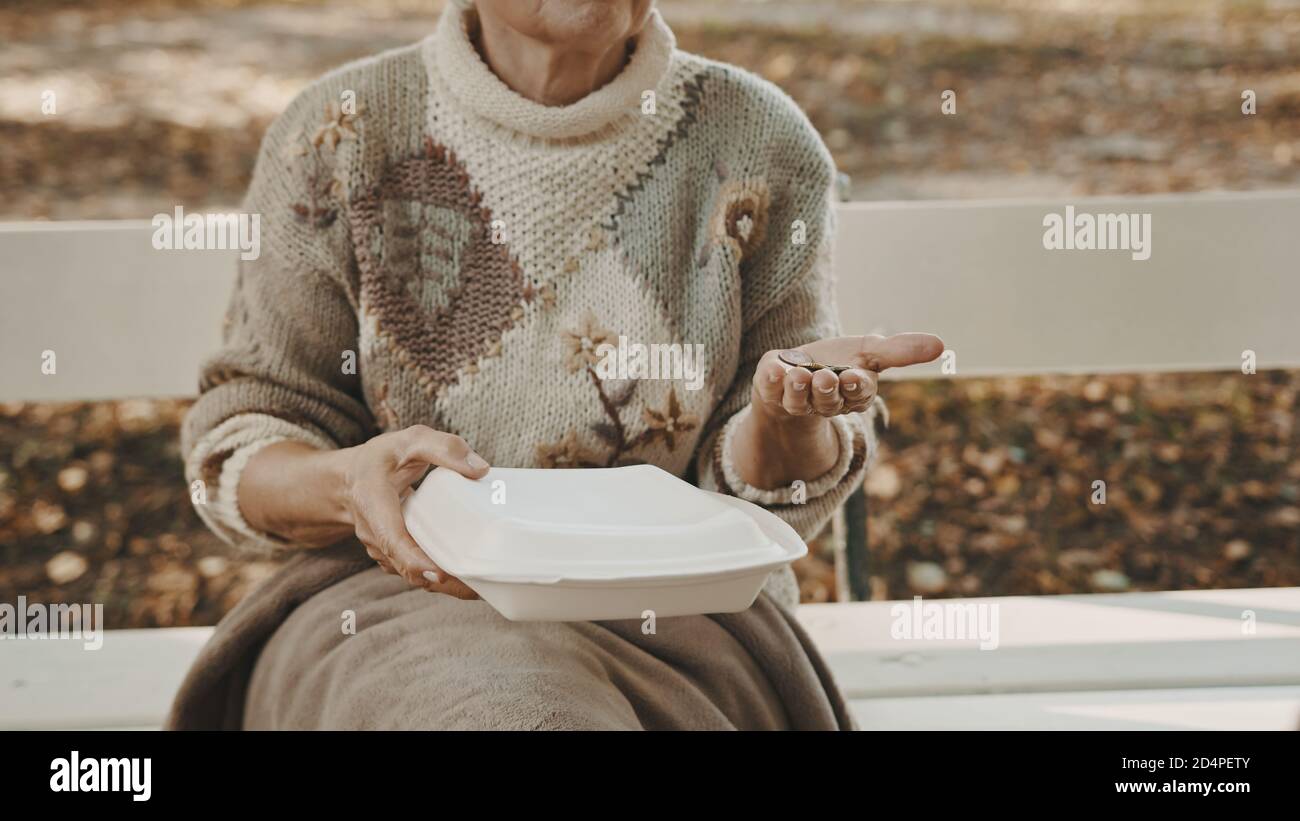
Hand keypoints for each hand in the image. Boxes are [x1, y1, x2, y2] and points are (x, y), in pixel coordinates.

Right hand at [334, 425, 489, 598]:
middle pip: (407, 567)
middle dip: (442, 581)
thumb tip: (480, 469)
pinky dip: (442, 580)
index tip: (440, 573)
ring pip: (415, 576)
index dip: (414, 560)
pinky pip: (418, 573)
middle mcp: (374, 535)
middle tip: (480, 587)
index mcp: (373, 503)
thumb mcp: (410, 440)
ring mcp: (384, 550)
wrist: (351, 480)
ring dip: (445, 585)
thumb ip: (444, 448)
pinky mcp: (396, 557)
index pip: (391, 538)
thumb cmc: (382, 459)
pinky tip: (472, 581)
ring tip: (483, 586)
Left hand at [733, 333, 942, 489]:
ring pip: (800, 400)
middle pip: (829, 401)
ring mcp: (797, 400)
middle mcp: (826, 402)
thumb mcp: (870, 351)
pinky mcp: (772, 392)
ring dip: (800, 388)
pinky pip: (771, 389)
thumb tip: (942, 345)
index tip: (854, 377)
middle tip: (826, 377)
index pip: (859, 395)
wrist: (793, 373)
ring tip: (799, 374)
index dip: (856, 388)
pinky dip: (772, 380)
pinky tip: (774, 370)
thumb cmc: (838, 362)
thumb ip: (900, 350)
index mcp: (852, 393)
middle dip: (828, 390)